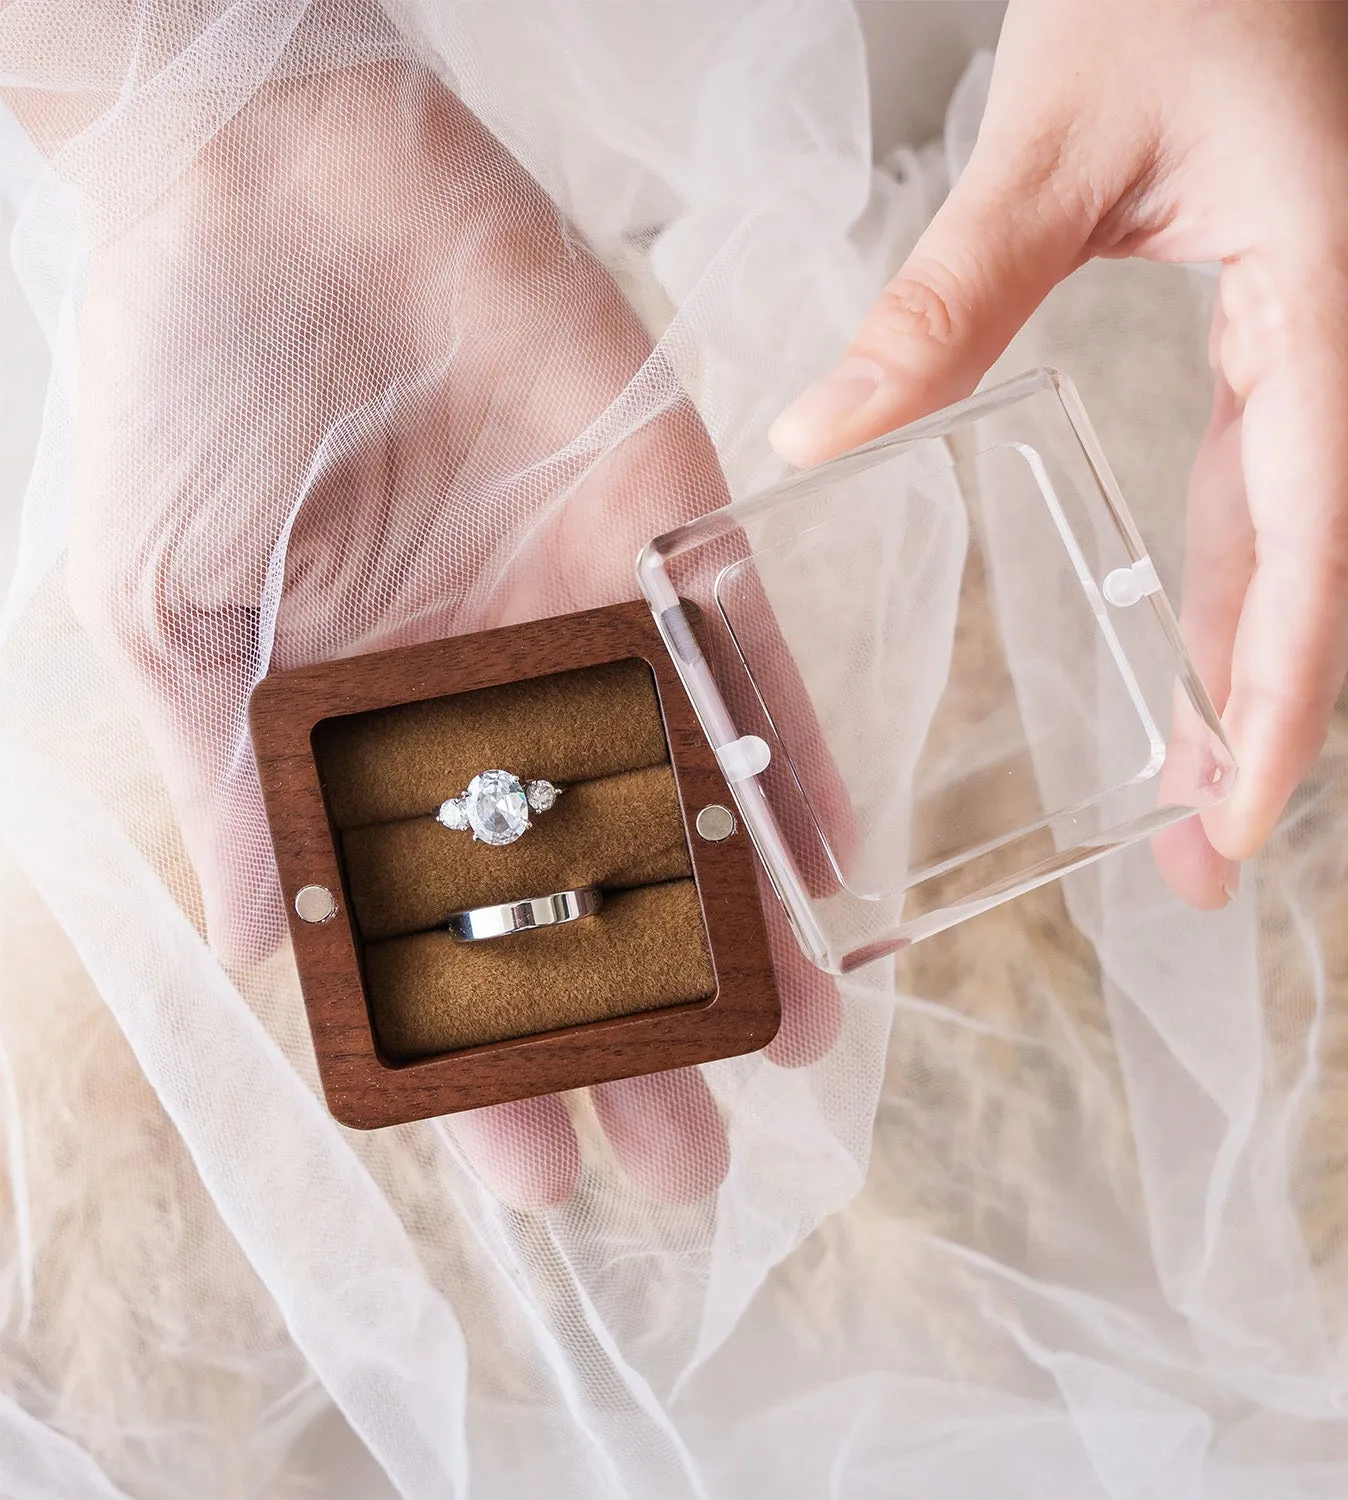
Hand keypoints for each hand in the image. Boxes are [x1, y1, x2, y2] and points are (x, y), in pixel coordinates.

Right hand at [58, 59, 839, 1205]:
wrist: (274, 175)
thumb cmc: (186, 385)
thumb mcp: (166, 611)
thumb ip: (232, 780)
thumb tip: (263, 956)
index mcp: (362, 739)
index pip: (437, 939)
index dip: (482, 1059)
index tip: (537, 1172)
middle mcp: (487, 696)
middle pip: (575, 900)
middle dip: (632, 1031)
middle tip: (691, 1166)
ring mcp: (583, 616)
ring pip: (675, 804)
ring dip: (734, 926)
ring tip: (795, 1043)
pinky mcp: (662, 525)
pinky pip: (740, 661)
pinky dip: (782, 759)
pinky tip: (824, 863)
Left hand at [769, 0, 1347, 906]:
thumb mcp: (1048, 140)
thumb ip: (939, 303)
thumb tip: (820, 430)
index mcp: (1329, 288)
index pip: (1309, 541)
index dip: (1277, 699)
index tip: (1235, 822)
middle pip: (1314, 563)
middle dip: (1259, 721)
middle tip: (1198, 863)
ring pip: (1307, 528)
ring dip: (1254, 660)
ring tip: (1194, 792)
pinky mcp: (1330, 309)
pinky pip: (1292, 470)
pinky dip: (1249, 573)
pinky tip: (1208, 649)